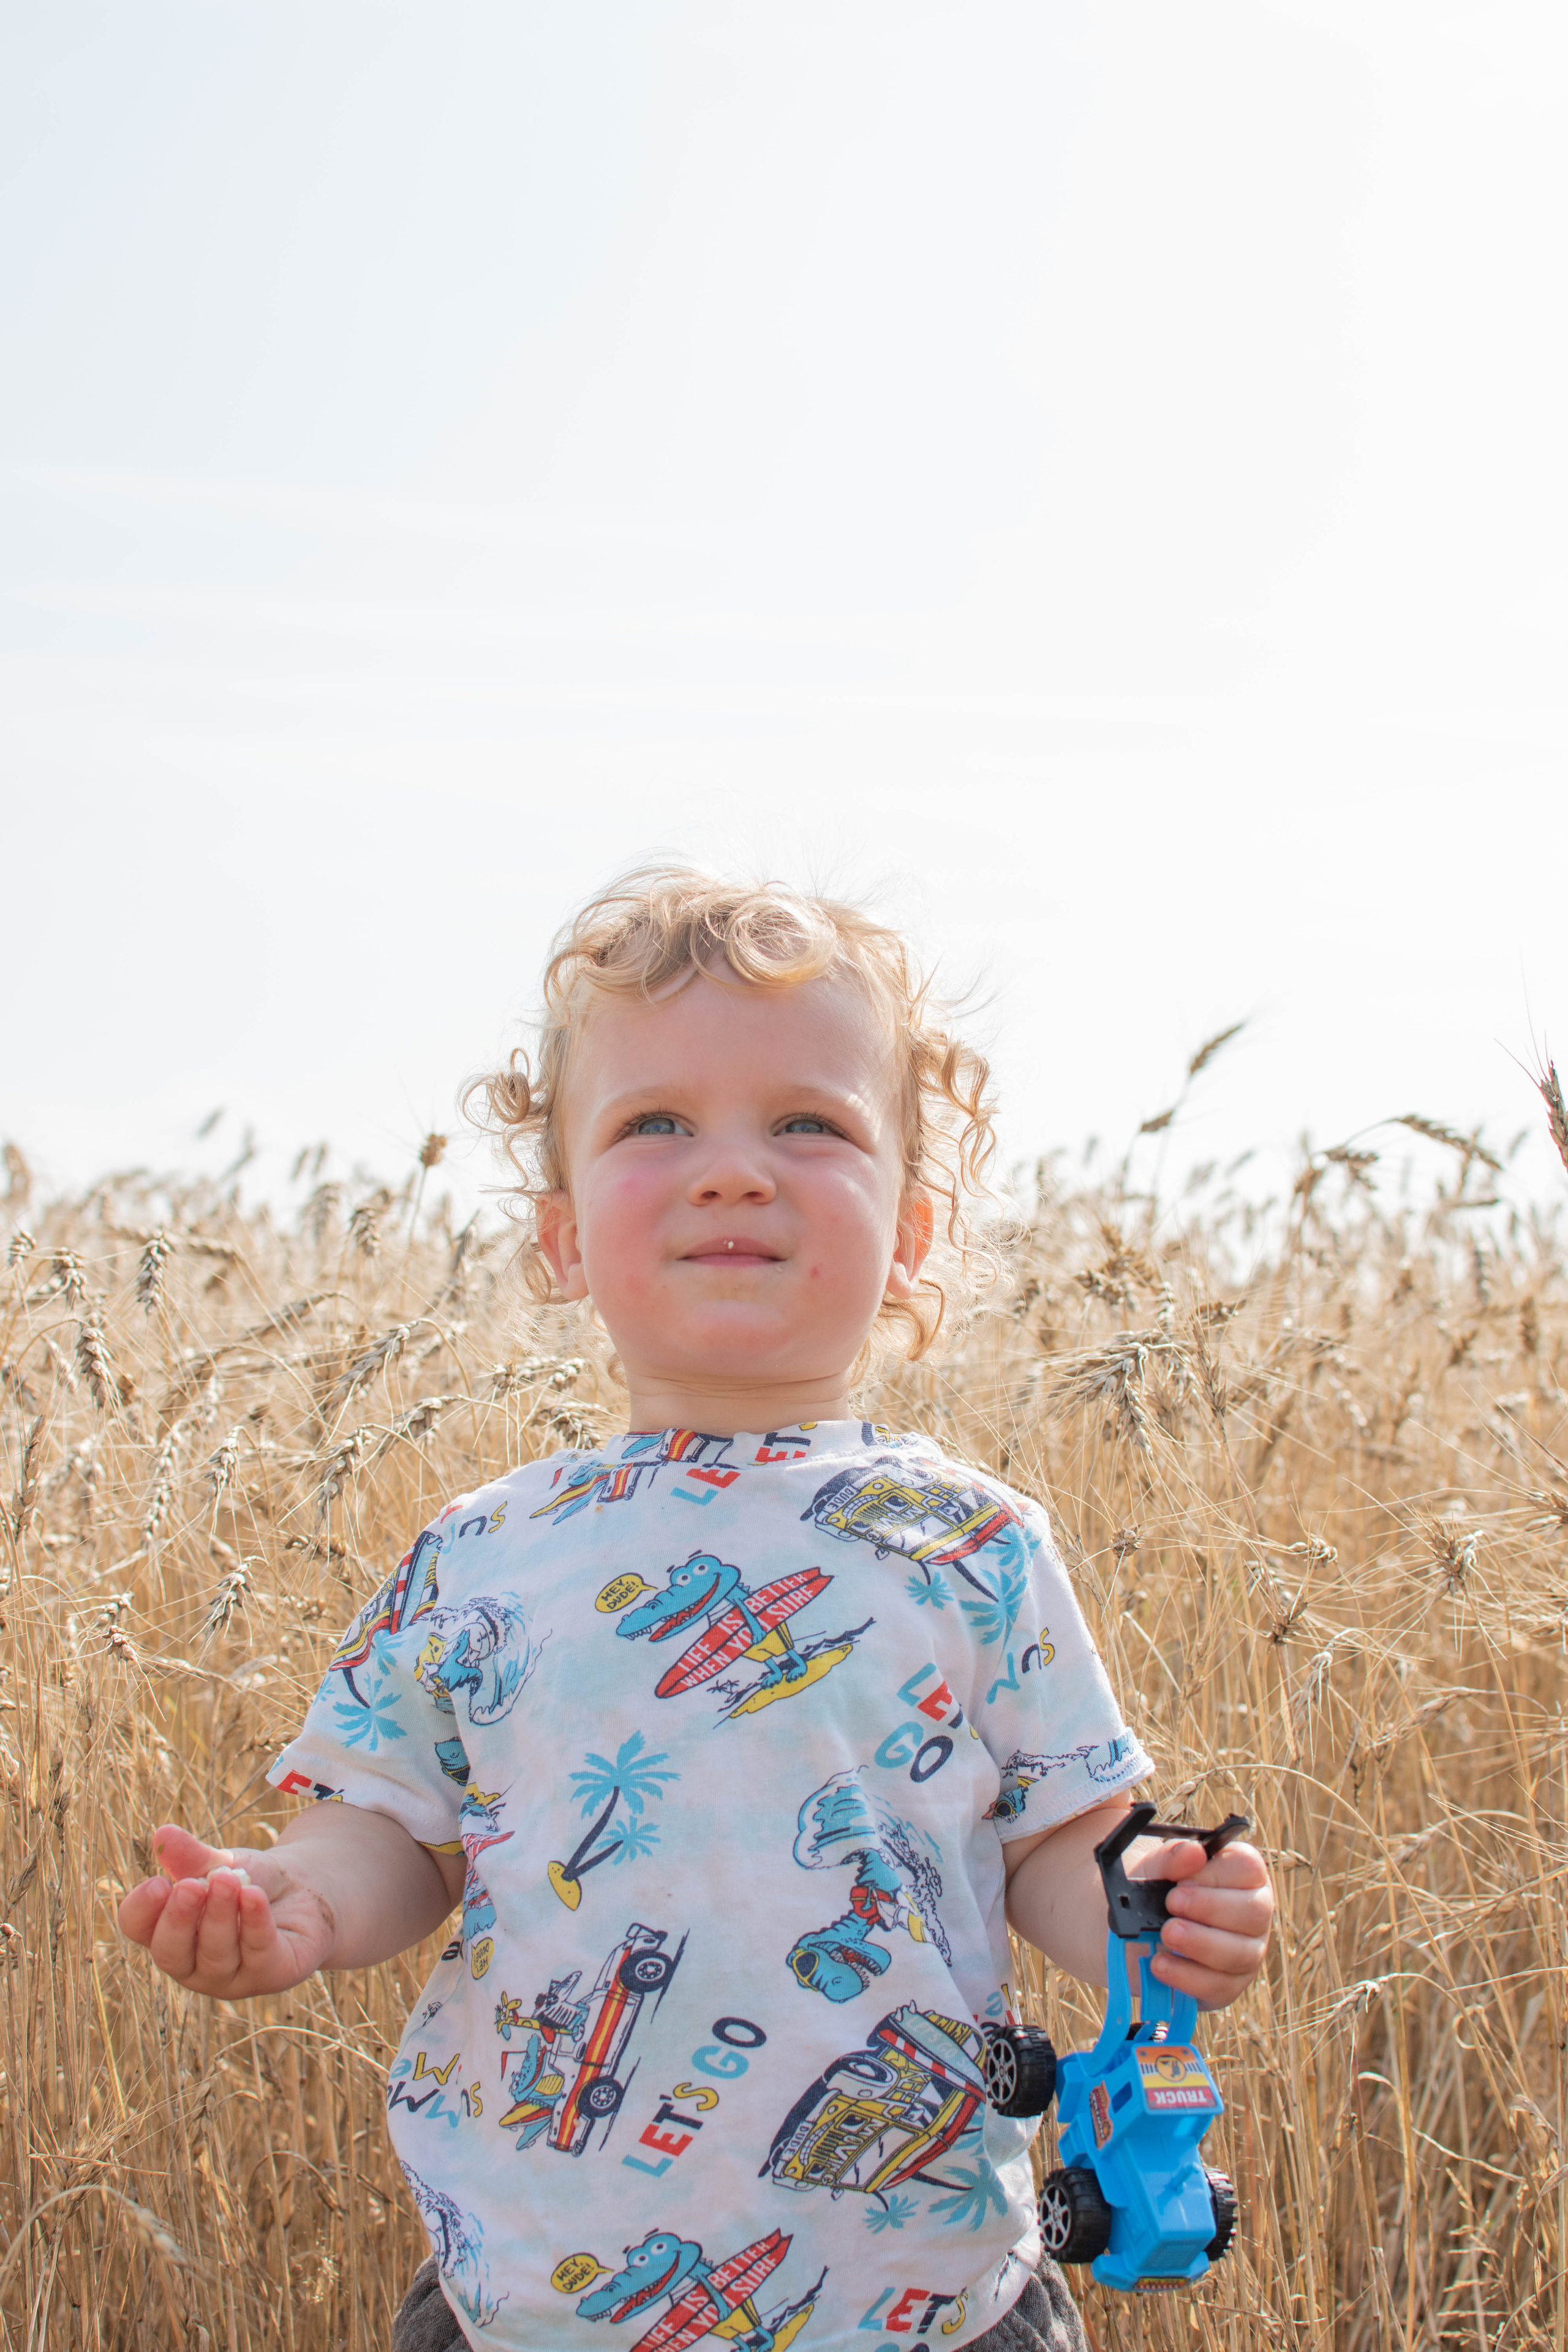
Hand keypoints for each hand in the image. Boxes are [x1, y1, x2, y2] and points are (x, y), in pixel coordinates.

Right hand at [117, 1823, 338, 1998]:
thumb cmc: (249, 1882)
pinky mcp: (271, 1975)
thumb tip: (163, 1833)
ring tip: (227, 1879)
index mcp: (169, 1934)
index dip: (141, 1909)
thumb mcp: (219, 1865)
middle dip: (179, 1919)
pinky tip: (253, 1895)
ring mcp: (230, 1978)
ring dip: (220, 1915)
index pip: (139, 1929)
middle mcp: (192, 1965)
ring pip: (215, 1955)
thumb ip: (192, 1856)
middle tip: (190, 1885)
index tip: (157, 1882)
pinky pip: (258, 1952)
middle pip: (171, 1952)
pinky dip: (254, 1922)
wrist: (304, 1892)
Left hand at [1136, 1837, 1273, 2010]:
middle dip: (1210, 1907)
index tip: (1182, 1879)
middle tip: (1172, 1903)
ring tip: (1167, 1934)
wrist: (1132, 1931)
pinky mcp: (1228, 1986)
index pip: (1249, 1867)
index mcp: (1241, 1874)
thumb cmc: (1153, 1889)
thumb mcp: (1153, 1868)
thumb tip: (1193, 1853)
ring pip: (1241, 1953)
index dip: (1216, 1873)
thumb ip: (1170, 1858)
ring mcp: (1246, 1952)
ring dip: (1201, 1943)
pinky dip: (1186, 1976)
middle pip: (1255, 1911)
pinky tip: (1160, 1963)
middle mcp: (1253, 1912)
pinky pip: (1219, 1987)